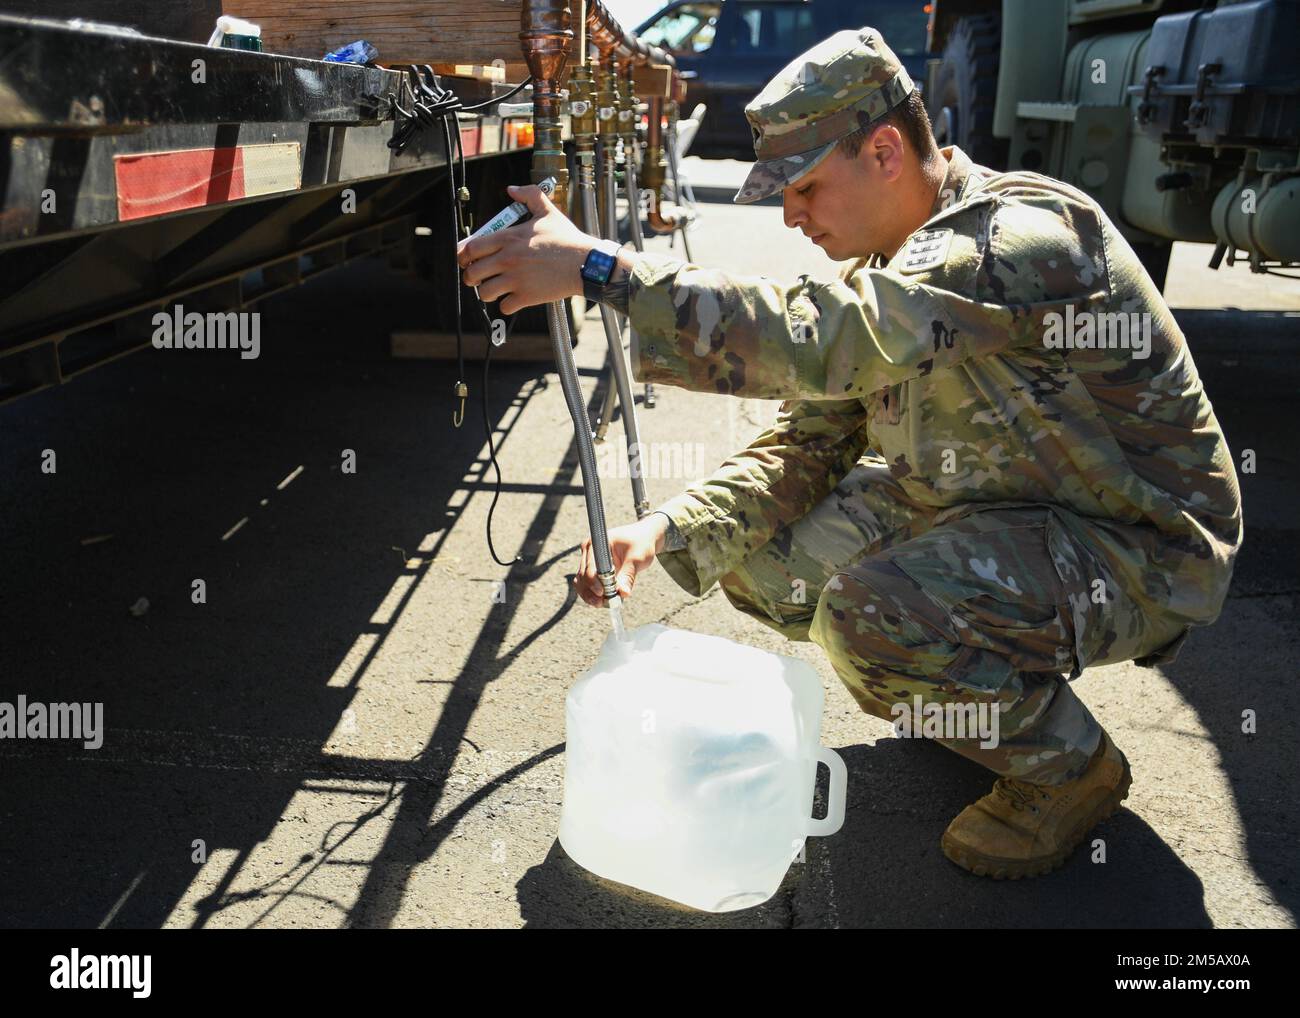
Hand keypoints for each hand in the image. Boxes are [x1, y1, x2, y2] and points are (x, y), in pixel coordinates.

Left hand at [456, 184, 594, 313]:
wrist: (584, 263)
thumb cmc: (567, 239)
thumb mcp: (548, 211)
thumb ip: (529, 195)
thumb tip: (511, 189)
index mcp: (509, 238)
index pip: (471, 248)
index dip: (463, 256)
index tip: (465, 261)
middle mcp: (508, 259)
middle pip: (472, 273)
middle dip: (471, 277)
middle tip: (477, 278)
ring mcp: (516, 279)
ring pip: (485, 292)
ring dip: (487, 293)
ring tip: (494, 290)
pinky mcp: (526, 296)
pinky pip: (505, 307)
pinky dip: (507, 305)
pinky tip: (513, 299)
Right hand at [573, 515, 669, 606]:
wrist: (643, 538)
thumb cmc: (641, 543)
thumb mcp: (637, 558)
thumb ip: (628, 575)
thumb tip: (623, 593)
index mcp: (597, 543)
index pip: (590, 565)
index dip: (593, 581)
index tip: (602, 593)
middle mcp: (589, 551)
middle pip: (583, 576)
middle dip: (592, 592)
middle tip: (604, 603)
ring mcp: (589, 560)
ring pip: (581, 582)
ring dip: (589, 595)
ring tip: (603, 604)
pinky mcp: (593, 570)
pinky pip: (587, 585)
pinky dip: (593, 594)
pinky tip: (603, 601)